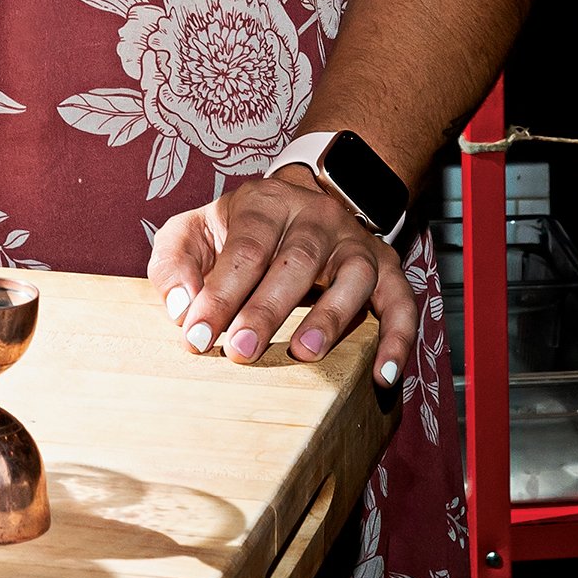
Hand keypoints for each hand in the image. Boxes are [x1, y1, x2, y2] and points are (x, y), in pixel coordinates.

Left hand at [146, 167, 416, 389]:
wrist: (303, 201)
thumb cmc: (239, 231)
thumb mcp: (195, 231)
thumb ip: (175, 263)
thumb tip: (180, 307)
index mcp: (265, 204)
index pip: (243, 250)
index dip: (219, 295)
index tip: (197, 336)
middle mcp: (316, 218)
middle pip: (296, 260)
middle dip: (267, 309)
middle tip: (241, 350)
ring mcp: (355, 243)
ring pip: (353, 277)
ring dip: (330, 318)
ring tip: (303, 354)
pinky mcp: (387, 269)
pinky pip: (402, 303)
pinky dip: (397, 339)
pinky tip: (383, 375)